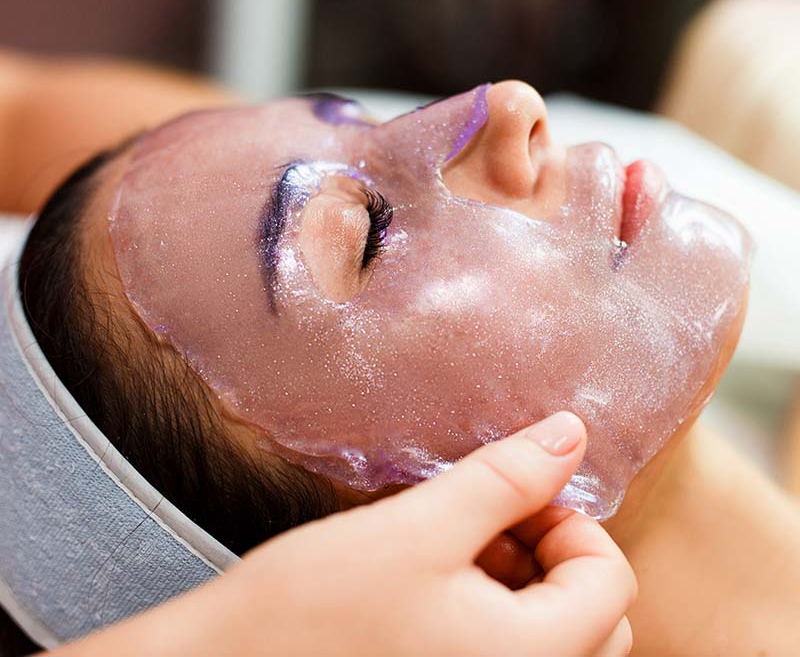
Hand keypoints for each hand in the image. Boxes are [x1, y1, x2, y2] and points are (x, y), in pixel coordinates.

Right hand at [55, 412, 635, 656]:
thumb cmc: (310, 608)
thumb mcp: (418, 527)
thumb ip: (505, 479)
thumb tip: (571, 434)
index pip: (609, 580)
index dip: (567, 521)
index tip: (508, 496)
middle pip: (594, 620)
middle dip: (550, 557)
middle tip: (481, 524)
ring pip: (553, 643)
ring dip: (521, 588)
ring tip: (449, 553)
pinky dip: (493, 620)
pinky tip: (434, 591)